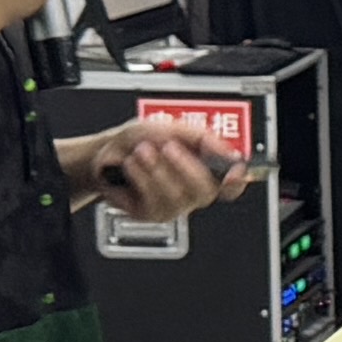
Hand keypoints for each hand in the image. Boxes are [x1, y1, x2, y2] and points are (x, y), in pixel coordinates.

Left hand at [67, 118, 234, 220]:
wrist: (104, 153)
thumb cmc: (137, 140)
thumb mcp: (171, 127)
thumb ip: (202, 138)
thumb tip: (228, 151)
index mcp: (205, 169)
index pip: (233, 183)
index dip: (237, 180)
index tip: (232, 173)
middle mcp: (192, 192)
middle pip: (206, 190)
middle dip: (184, 166)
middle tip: (167, 147)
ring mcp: (173, 206)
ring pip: (177, 195)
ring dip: (156, 168)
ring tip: (141, 153)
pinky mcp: (150, 214)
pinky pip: (153, 200)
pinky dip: (141, 178)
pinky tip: (132, 167)